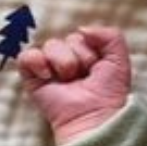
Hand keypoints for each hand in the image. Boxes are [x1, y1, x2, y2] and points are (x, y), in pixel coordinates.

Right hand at [17, 25, 131, 145]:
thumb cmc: (109, 93)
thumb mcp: (120, 59)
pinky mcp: (32, 79)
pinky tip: (48, 75)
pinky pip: (26, 56)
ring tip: (68, 80)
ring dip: (64, 62)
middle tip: (84, 78)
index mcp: (86, 56)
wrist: (94, 116)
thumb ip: (111, 35)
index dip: (91, 51)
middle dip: (80, 57)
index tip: (97, 69)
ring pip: (51, 45)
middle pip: (68, 39)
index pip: (83, 36)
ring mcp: (49, 69)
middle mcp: (67, 61)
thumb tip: (82, 29)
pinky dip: (37, 62)